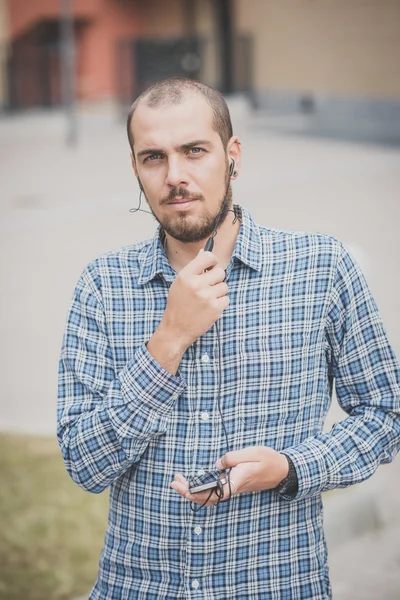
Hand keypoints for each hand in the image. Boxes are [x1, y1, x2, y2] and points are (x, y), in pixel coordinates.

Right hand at [161, 249, 228, 349]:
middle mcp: (196, 284)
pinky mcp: (215, 308)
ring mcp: (207, 296)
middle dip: (216, 279)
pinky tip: (209, 308)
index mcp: (186, 275)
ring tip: (206, 300)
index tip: (212, 266)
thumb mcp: (180, 283)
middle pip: (220, 272)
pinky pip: (226, 299)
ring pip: (224, 286)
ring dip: (218, 292)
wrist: (176, 329)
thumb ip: (194, 269)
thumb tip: (205, 252)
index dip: (213, 261)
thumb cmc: (178, 305)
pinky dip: (220, 303)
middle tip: (208, 287)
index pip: (207, 257)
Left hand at [170, 446, 288, 506]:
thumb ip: (232, 458)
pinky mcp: (234, 484)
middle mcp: (234, 487)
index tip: (183, 487)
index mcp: (237, 481)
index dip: (196, 492)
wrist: (282, 470)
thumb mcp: (252, 453)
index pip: (213, 492)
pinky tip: (194, 481)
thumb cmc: (268, 460)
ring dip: (193, 490)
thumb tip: (217, 464)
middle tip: (173, 482)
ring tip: (179, 480)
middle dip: (189, 492)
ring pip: (210, 495)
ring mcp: (233, 487)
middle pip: (208, 497)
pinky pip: (215, 490)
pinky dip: (202, 487)